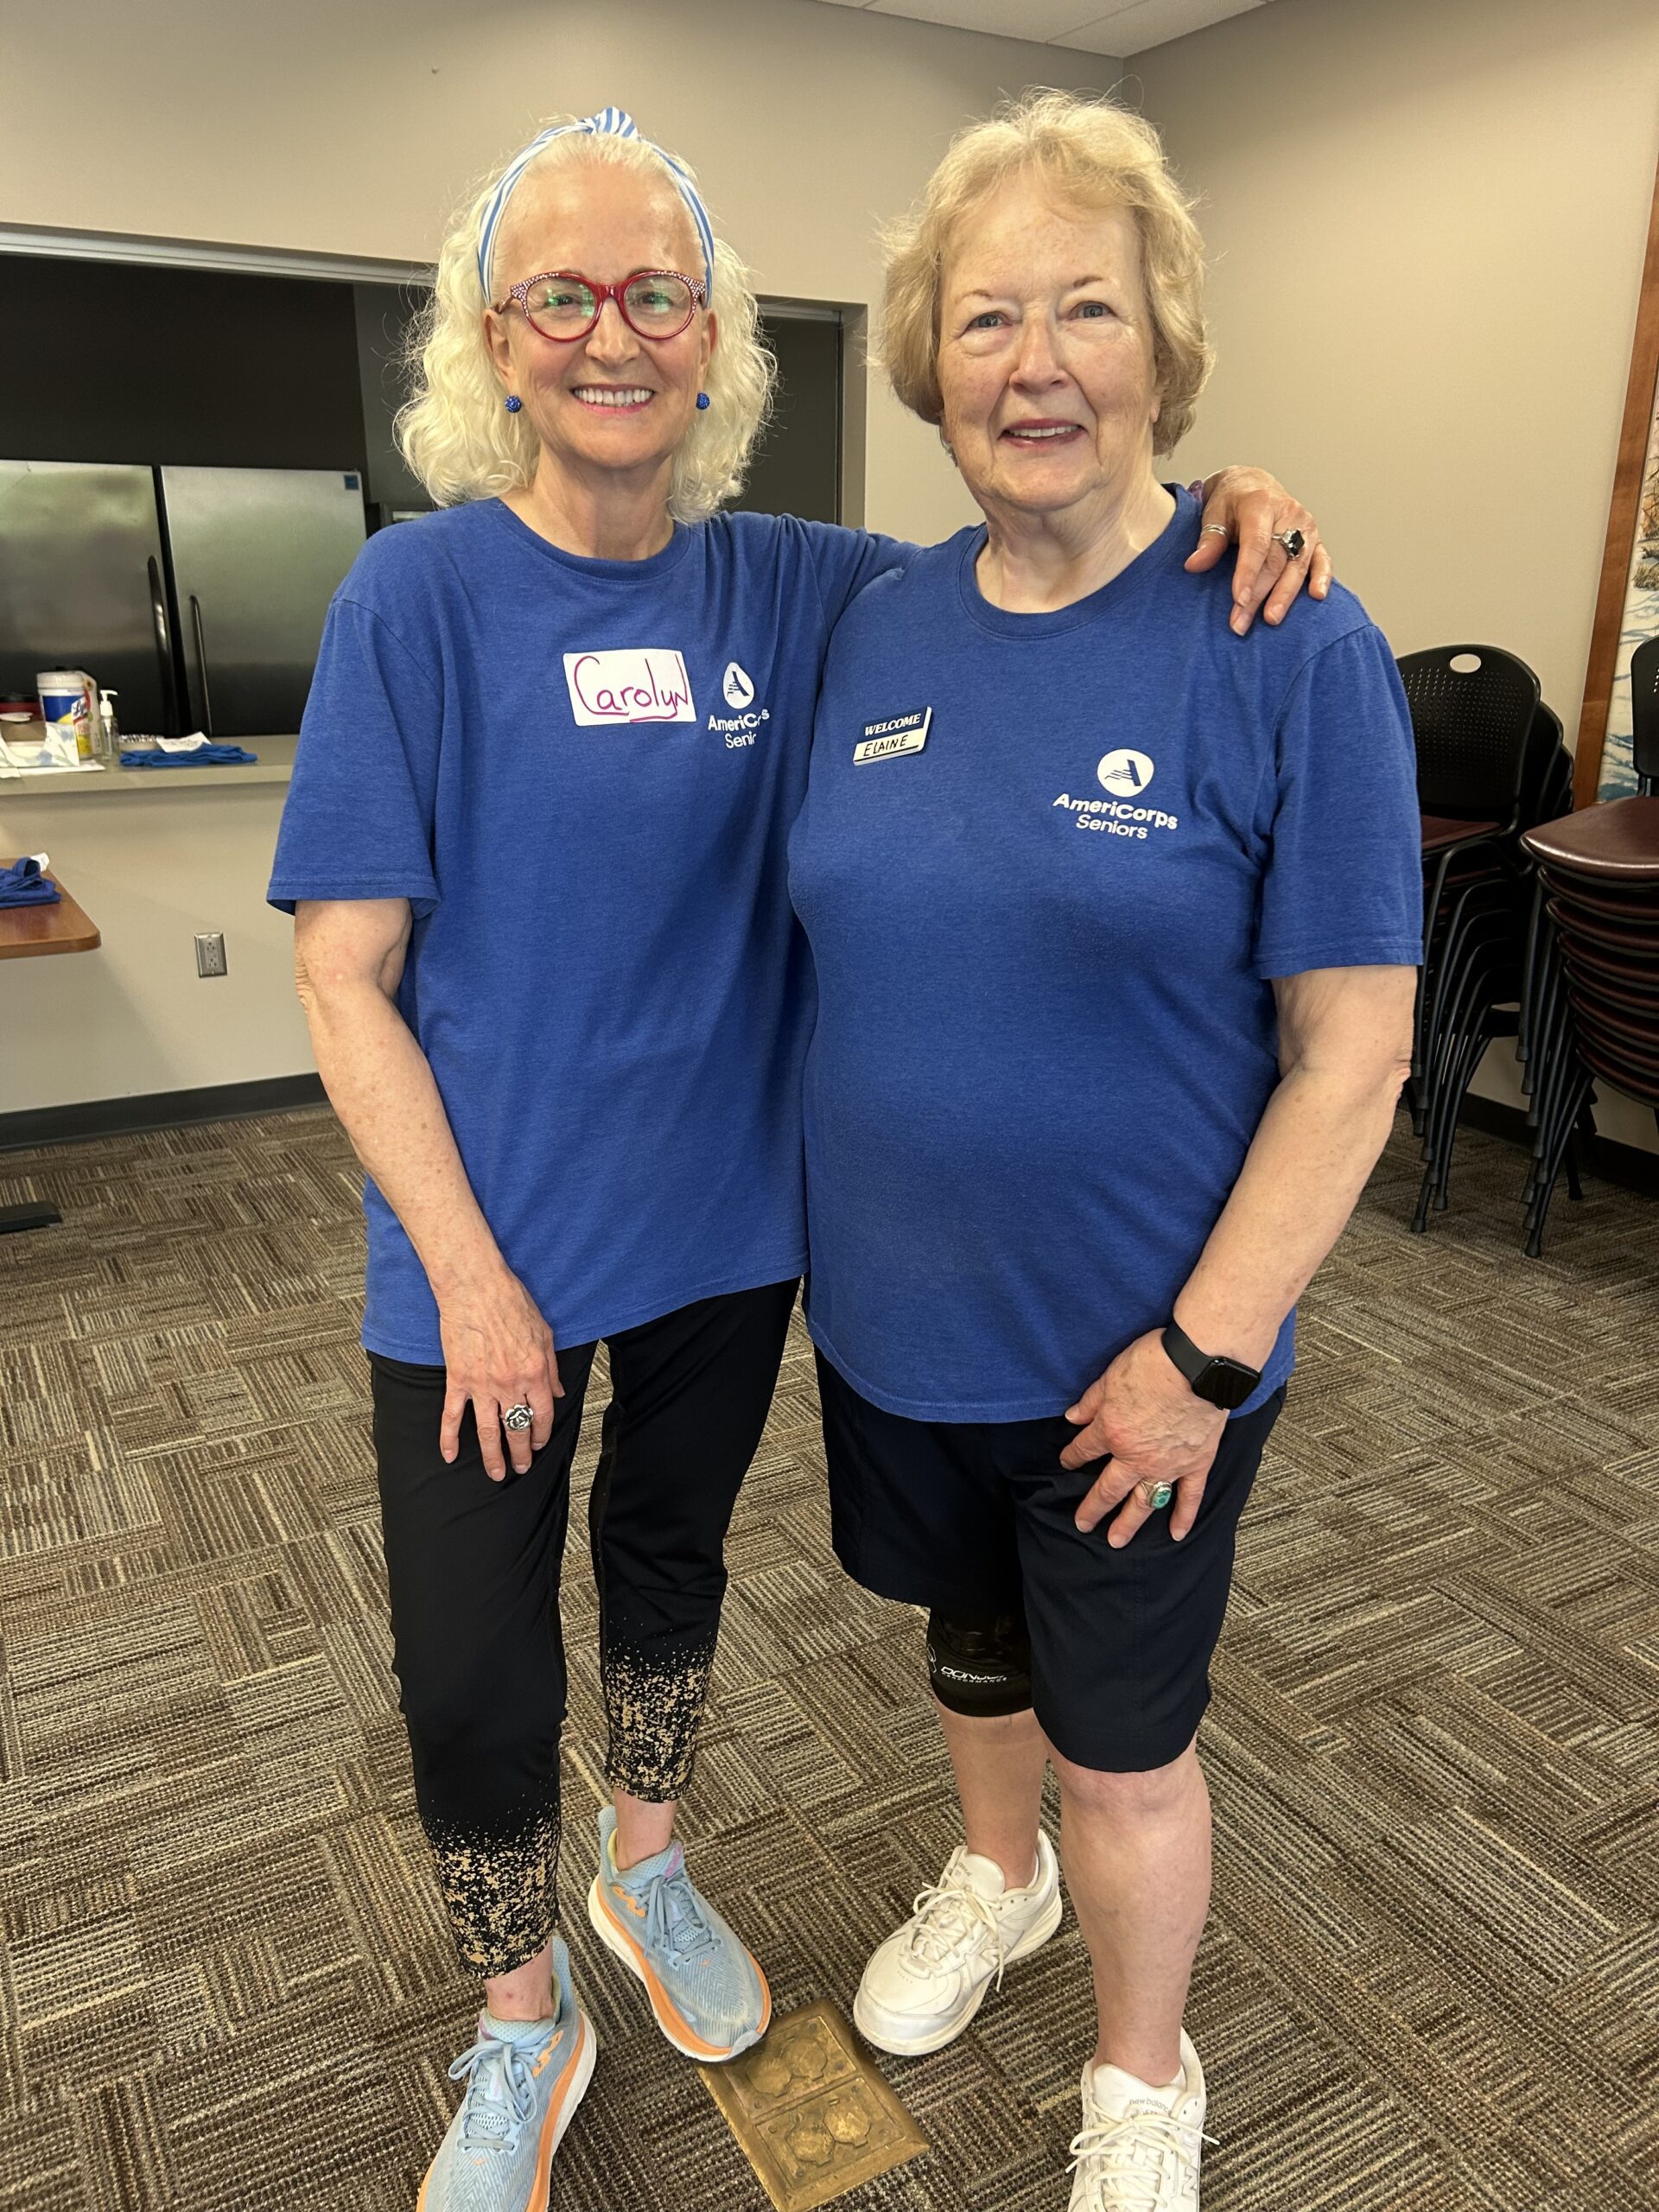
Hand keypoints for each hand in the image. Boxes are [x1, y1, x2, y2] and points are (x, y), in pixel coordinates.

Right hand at [436, 1267, 562, 1479]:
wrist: (476, 1288)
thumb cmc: (512, 1302)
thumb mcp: (545, 1333)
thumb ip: (552, 1367)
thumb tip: (558, 1392)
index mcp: (535, 1373)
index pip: (542, 1414)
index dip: (542, 1433)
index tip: (539, 1442)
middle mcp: (511, 1384)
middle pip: (517, 1428)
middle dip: (521, 1453)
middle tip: (522, 1468)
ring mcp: (482, 1385)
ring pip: (488, 1431)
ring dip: (493, 1456)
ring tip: (496, 1473)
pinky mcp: (458, 1379)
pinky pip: (452, 1415)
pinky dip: (449, 1437)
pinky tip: (449, 1456)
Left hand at [1061, 1329, 1226, 1548]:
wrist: (1200, 1366)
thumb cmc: (1154, 1364)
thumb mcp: (1111, 1376)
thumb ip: (1091, 1401)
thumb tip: (1072, 1418)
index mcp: (1111, 1432)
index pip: (1085, 1449)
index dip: (1072, 1456)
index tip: (1066, 1461)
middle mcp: (1135, 1456)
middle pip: (1108, 1488)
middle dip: (1093, 1508)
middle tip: (1083, 1525)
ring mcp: (1167, 1465)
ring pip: (1144, 1501)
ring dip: (1129, 1523)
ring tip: (1116, 1541)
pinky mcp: (1196, 1464)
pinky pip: (1189, 1497)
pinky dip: (1184, 1516)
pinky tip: (1177, 1534)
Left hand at [1185, 467, 1331, 635]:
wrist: (1252, 484)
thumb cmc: (1230, 502)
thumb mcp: (1214, 513)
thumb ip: (1208, 540)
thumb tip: (1194, 565)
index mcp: (1261, 505)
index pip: (1256, 544)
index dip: (1248, 573)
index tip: (1238, 600)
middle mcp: (1289, 514)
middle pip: (1275, 561)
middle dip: (1258, 595)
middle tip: (1241, 623)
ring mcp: (1306, 527)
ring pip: (1297, 565)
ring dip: (1284, 596)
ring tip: (1271, 620)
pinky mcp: (1315, 539)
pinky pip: (1322, 559)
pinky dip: (1322, 578)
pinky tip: (1317, 597)